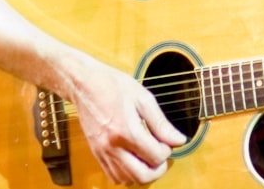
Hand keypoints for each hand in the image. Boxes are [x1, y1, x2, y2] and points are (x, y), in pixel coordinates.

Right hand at [69, 61, 187, 184]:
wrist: (85, 84)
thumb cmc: (114, 86)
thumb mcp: (144, 99)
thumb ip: (161, 124)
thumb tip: (178, 140)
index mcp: (126, 130)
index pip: (155, 156)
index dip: (167, 150)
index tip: (167, 141)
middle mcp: (112, 146)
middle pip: (142, 176)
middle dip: (158, 169)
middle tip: (163, 155)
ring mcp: (102, 152)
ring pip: (127, 180)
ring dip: (143, 174)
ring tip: (149, 157)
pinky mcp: (96, 154)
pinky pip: (113, 176)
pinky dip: (128, 175)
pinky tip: (135, 160)